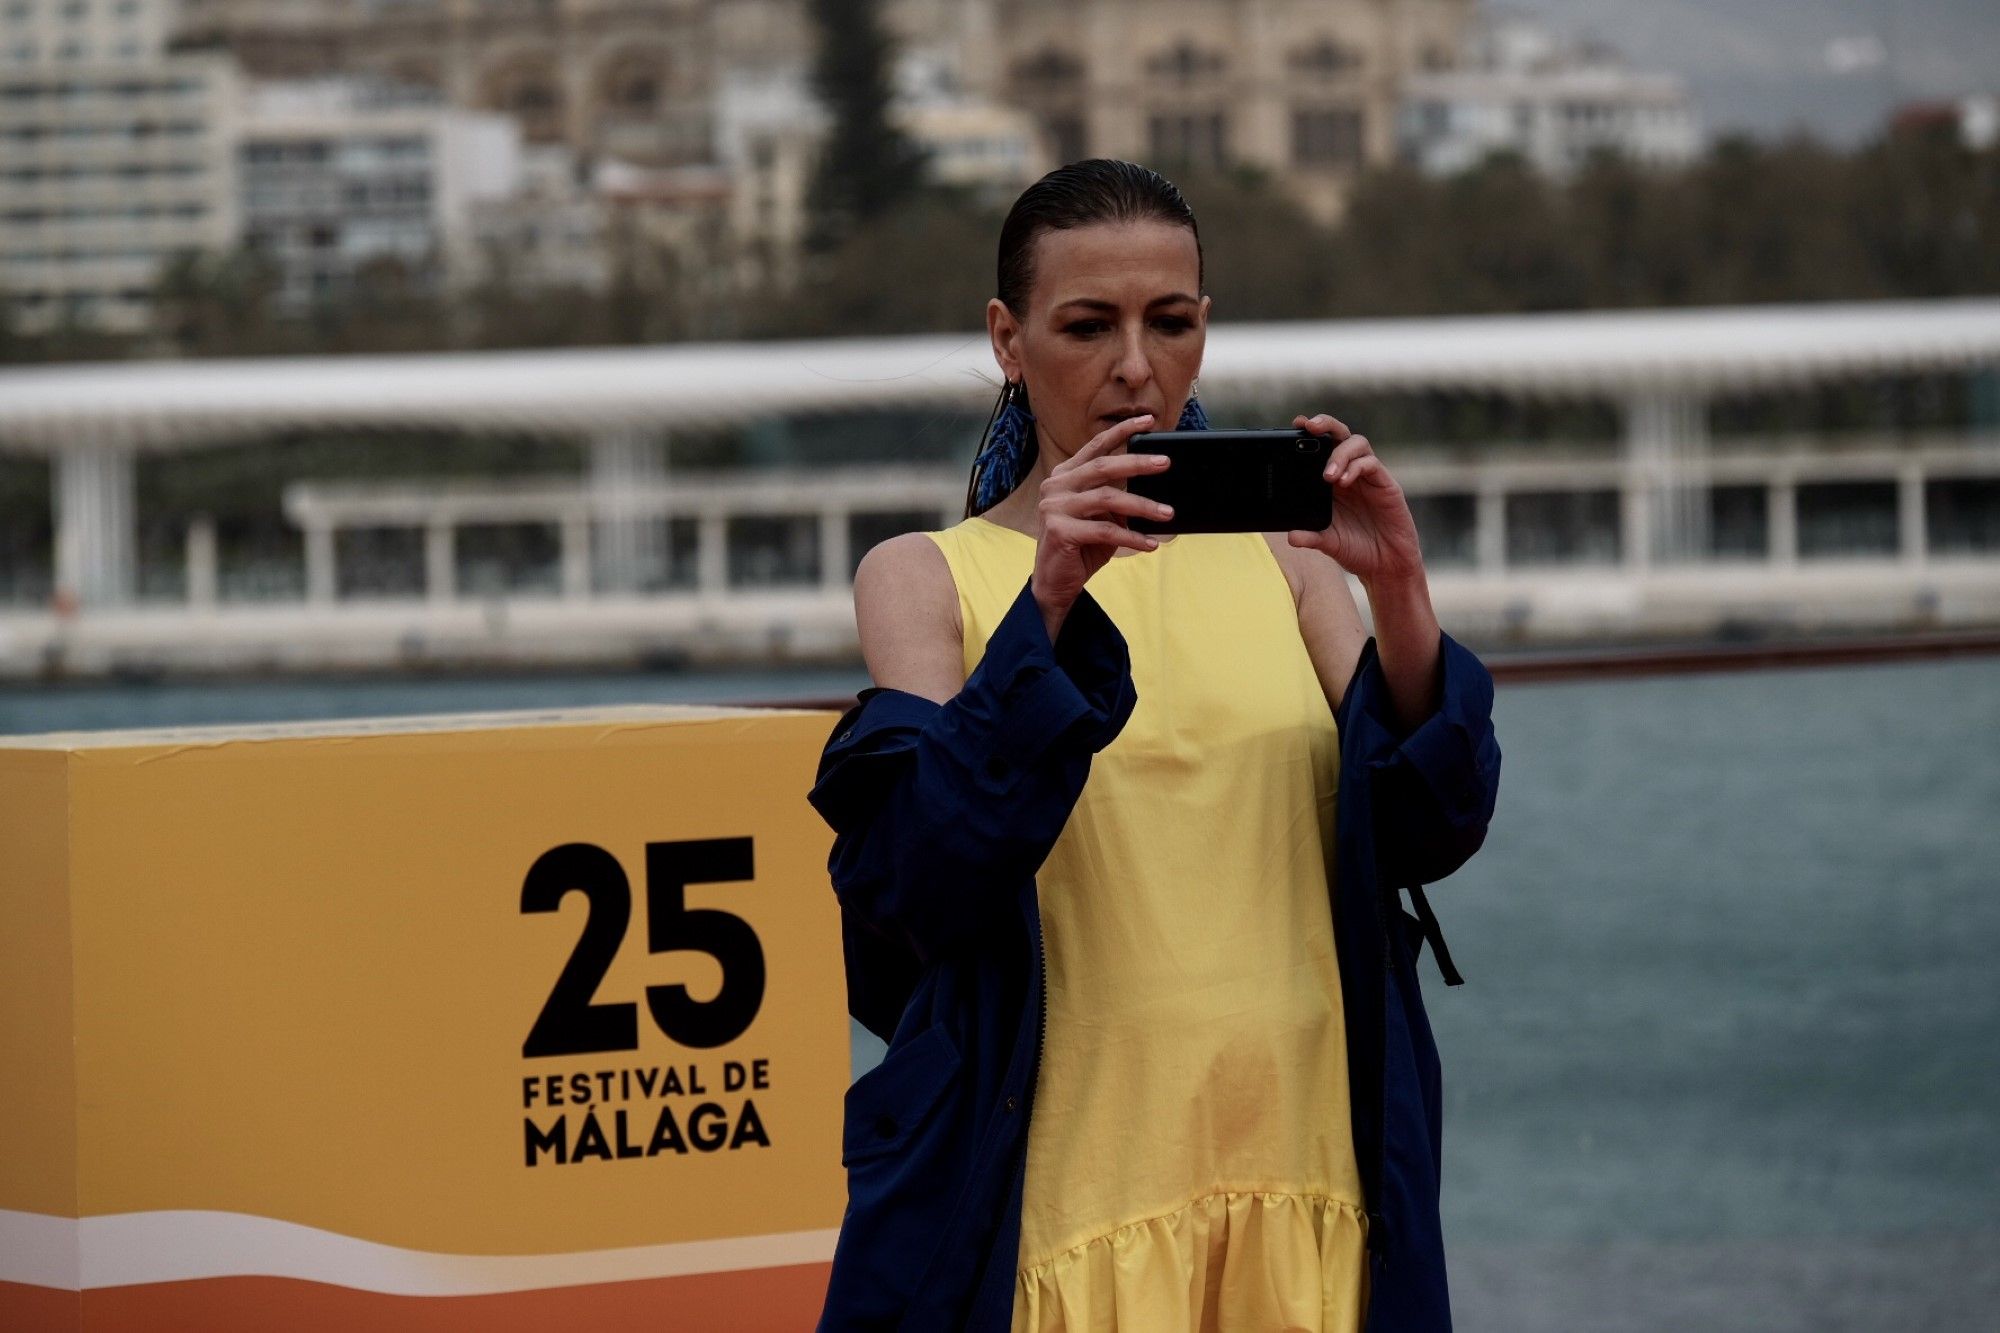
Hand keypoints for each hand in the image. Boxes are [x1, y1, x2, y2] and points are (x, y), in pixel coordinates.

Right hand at [1031, 413, 1173, 637]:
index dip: (1122, 431)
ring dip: (1142, 506)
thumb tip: (1155, 489)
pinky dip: (1131, 537)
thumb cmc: (1082, 546)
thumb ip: (1118, 499)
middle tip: (1165, 463)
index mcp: (1066, 475)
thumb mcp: (1103, 517)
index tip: (1149, 421)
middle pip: (1104, 466)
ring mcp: (1054, 507)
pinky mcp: (1059, 530)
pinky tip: (1149, 544)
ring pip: (1108, 498)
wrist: (1055, 583)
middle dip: (1138, 463)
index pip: (1096, 446)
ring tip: (1167, 513)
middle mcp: (1056, 486)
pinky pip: (1105, 530)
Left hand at [1286, 414, 1424, 583]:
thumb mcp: (1328, 543)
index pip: (1321, 448)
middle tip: (1309, 426)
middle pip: (1339, 435)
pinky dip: (1356, 467)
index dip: (1309, 434)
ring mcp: (1368, 477)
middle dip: (1325, 424)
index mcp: (1332, 482)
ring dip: (1339, 453)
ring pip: (1357, 443)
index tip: (1294, 426)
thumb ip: (1310, 537)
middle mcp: (1350, 473)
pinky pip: (1372, 464)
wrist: (1386, 566)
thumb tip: (1290, 536)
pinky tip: (1344, 482)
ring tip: (1327, 476)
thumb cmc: (1357, 550)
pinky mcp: (1386, 484)